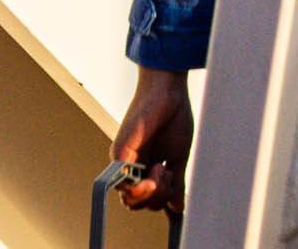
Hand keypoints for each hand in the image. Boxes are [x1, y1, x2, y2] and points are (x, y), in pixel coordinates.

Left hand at [112, 67, 192, 212]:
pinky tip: (155, 173)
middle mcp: (132, 166)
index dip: (160, 201)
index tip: (173, 185)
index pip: (146, 200)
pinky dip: (140, 188)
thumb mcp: (178, 157)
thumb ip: (176, 183)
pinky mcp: (119, 152)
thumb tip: (177, 206)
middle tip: (168, 175)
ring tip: (162, 169)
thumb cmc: (173, 117)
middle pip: (137, 204)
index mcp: (145, 167)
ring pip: (129, 199)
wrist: (168, 92)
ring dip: (151, 193)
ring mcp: (123, 160)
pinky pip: (122, 184)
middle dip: (157, 199)